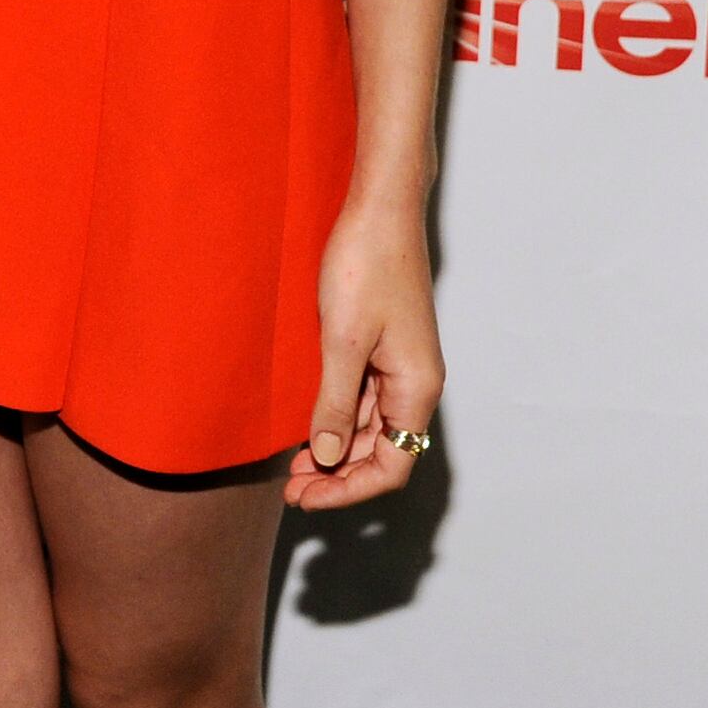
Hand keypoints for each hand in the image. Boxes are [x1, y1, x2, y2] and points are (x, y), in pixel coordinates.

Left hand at [284, 196, 439, 510]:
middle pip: (384, 453)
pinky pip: (366, 399)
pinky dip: (340, 419)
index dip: (349, 490)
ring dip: (338, 451)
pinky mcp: (386, 347)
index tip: (306, 498)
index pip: (392, 466)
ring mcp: (402, 366)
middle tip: (291, 488)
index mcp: (416, 388)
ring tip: (294, 466)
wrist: (380, 208)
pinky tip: (310, 424)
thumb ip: (336, 404)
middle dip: (340, 476)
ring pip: (374, 429)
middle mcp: (416, 384)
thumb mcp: (341, 340)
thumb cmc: (365, 265)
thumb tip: (329, 458)